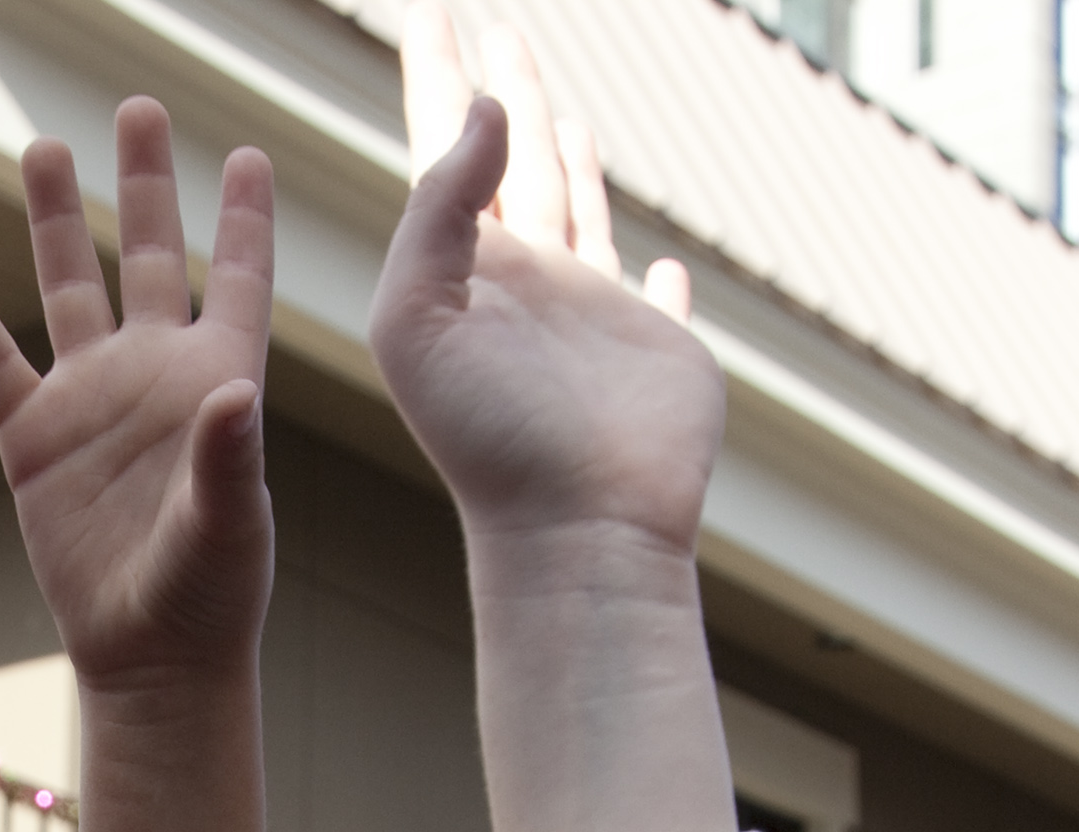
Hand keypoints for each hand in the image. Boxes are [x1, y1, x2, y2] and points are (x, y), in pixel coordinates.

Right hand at [0, 104, 276, 701]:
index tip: (250, 154)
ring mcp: (91, 401)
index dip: (246, 220)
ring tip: (44, 146)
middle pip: (150, 255)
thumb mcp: (230, 525)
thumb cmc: (212, 596)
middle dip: (145, 183)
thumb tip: (232, 394)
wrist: (148, 659)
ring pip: (69, 287)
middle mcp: (155, 374)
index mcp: (219, 381)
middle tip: (139, 107)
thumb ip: (229, 455)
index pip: (238, 279)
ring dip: (57, 220)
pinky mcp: (35, 440)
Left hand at [375, 10, 717, 560]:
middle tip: (497, 22)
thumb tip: (483, 109)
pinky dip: (658, 274)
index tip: (434, 10)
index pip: (443, 147)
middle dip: (503, 89)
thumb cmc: (485, 440)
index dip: (439, 75)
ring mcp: (590, 315)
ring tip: (557, 107)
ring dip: (567, 155)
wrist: (574, 531)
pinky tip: (660, 258)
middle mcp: (523, 282)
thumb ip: (439, 210)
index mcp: (460, 269)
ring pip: (578, 209)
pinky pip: (655, 297)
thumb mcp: (417, 318)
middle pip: (511, 160)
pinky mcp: (653, 348)